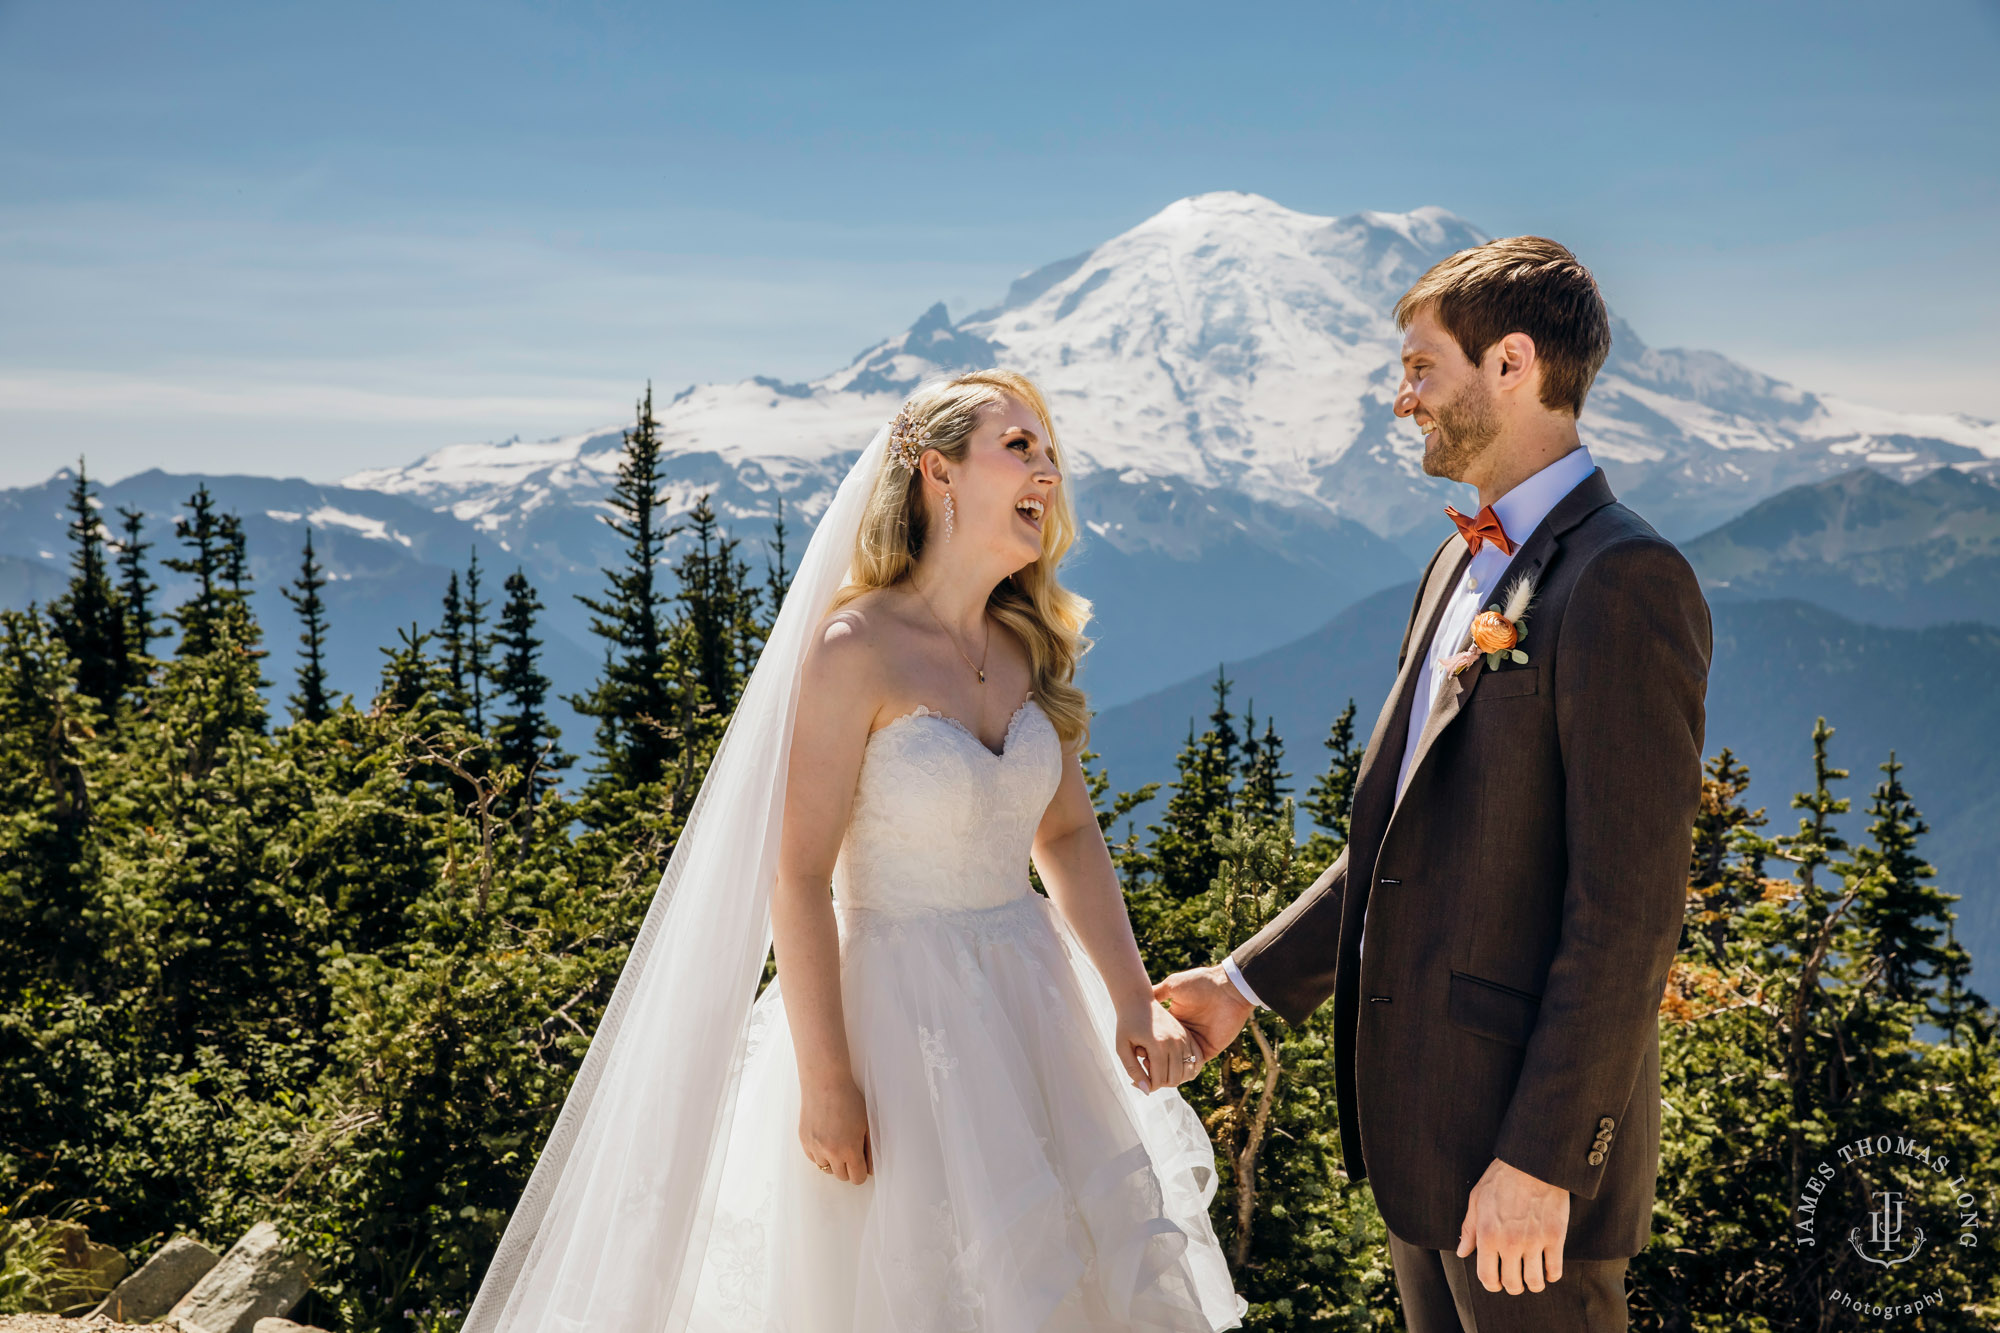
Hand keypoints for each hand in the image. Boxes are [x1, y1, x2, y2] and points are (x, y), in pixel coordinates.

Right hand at [798, 1072, 871, 1182]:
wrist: (825, 1083)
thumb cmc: (850, 1100)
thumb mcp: (866, 1124)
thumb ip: (870, 1150)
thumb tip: (870, 1170)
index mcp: (850, 1149)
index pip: (857, 1178)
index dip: (861, 1172)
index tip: (862, 1163)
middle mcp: (831, 1152)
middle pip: (841, 1176)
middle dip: (848, 1167)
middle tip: (850, 1150)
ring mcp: (815, 1148)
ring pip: (826, 1168)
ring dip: (833, 1161)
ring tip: (837, 1141)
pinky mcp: (804, 1141)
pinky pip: (813, 1158)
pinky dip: (820, 1153)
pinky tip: (826, 1137)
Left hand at [1114, 995, 1200, 1092]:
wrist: (1138, 1000)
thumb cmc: (1127, 1024)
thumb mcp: (1122, 1048)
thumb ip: (1133, 1070)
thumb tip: (1147, 1091)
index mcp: (1158, 1045)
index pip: (1159, 1080)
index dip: (1148, 1085)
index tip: (1138, 1077)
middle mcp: (1175, 1042)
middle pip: (1174, 1079)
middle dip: (1159, 1081)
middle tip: (1147, 1066)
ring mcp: (1184, 1038)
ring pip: (1186, 1073)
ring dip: (1172, 1074)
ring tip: (1157, 1062)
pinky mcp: (1188, 1035)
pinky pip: (1196, 1061)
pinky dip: (1186, 1068)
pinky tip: (1171, 1062)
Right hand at [1150, 964, 1252, 1066]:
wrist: (1227, 987)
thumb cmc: (1200, 983)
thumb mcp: (1173, 985)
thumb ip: (1158, 992)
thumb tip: (1141, 995)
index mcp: (1176, 1021)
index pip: (1158, 1038)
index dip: (1146, 1045)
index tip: (1135, 1048)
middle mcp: (1184, 1034)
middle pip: (1166, 1054)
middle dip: (1153, 1061)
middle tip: (1141, 1063)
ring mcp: (1196, 1043)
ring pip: (1178, 1064)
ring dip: (1166, 1069)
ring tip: (1153, 1069)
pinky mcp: (1208, 1050)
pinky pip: (1194, 1066)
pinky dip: (1182, 1072)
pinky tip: (1169, 1073)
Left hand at [1456, 1157, 1568, 1293]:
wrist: (1532, 1163)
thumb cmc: (1501, 1178)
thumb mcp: (1477, 1199)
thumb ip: (1470, 1229)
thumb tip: (1462, 1252)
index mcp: (1488, 1235)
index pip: (1487, 1276)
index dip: (1491, 1285)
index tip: (1496, 1283)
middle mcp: (1510, 1243)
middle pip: (1512, 1283)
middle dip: (1512, 1286)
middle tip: (1515, 1281)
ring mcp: (1534, 1242)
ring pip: (1535, 1282)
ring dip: (1533, 1284)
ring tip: (1532, 1278)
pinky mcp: (1555, 1237)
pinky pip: (1555, 1270)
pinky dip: (1552, 1275)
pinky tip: (1548, 1269)